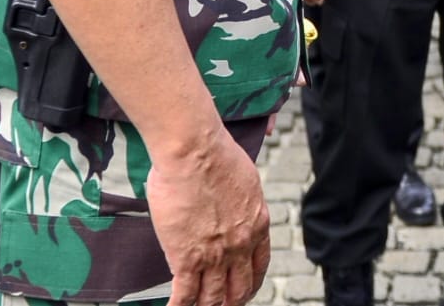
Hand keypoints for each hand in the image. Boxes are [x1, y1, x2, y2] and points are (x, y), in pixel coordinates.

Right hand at [146, 125, 270, 305]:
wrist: (196, 153)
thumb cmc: (216, 157)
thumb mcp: (245, 181)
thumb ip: (242, 202)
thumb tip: (233, 204)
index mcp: (258, 224)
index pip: (259, 266)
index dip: (251, 283)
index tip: (243, 290)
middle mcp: (241, 245)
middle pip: (238, 289)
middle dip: (230, 302)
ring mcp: (214, 256)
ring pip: (212, 299)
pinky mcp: (186, 259)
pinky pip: (184, 296)